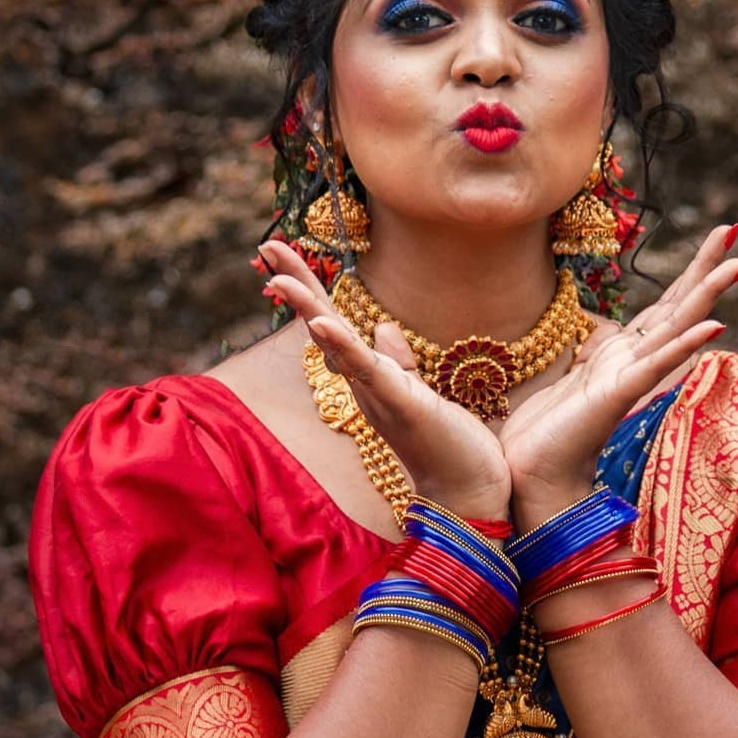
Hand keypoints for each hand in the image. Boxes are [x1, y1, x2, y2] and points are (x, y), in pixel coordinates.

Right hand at [260, 242, 510, 518]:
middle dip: (297, 283)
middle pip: (322, 324)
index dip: (310, 288)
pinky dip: (342, 346)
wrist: (470, 494)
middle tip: (266, 243)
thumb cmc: (451, 446)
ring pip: (335, 343)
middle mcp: (365, 385)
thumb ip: (397, 362)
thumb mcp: (420, 393)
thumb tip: (382, 328)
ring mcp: (378, 395)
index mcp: (371, 377)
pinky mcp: (400, 405)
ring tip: (279, 275)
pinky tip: (321, 322)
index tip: (283, 253)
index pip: (334, 323)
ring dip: (307, 308)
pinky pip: (365, 370)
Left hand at [501, 224, 737, 524]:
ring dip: (707, 294)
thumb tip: (598, 334)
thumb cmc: (542, 433)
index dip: (689, 273)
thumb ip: (590, 356)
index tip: (717, 238)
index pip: (664, 307)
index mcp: (623, 357)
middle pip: (677, 305)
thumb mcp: (568, 377)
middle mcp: (633, 363)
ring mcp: (629, 378)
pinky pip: (656, 364)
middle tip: (735, 229)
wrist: (530, 474)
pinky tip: (713, 325)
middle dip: (705, 267)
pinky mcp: (617, 396)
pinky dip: (684, 344)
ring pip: (675, 326)